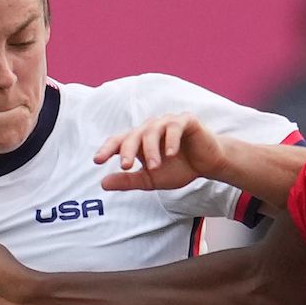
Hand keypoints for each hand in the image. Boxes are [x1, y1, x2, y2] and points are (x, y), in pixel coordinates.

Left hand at [95, 114, 226, 193]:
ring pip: (152, 130)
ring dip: (151, 149)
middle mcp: (151, 128)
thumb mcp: (151, 179)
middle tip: (126, 167)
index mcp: (140, 140)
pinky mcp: (186, 121)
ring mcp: (167, 122)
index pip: (119, 141)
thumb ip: (129, 180)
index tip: (97, 161)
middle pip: (133, 135)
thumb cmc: (179, 169)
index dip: (107, 149)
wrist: (208, 165)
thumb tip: (102, 183)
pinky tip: (170, 153)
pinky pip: (174, 126)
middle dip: (128, 150)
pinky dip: (171, 139)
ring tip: (154, 167)